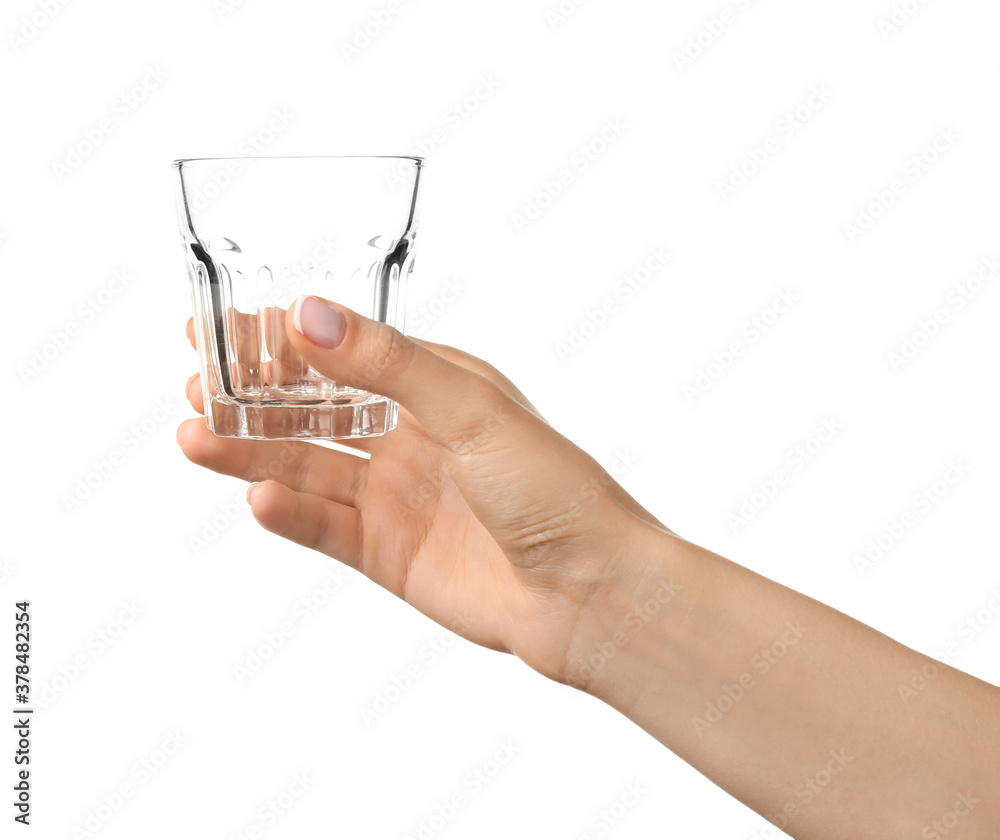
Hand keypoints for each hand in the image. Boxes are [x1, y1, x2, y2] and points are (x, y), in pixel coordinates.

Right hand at [178, 295, 671, 684]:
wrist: (588, 590)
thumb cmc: (552, 487)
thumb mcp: (470, 408)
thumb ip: (388, 364)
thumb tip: (308, 315)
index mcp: (434, 386)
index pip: (343, 351)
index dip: (281, 340)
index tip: (220, 325)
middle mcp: (410, 436)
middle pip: (313, 410)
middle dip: (252, 397)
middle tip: (195, 384)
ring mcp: (396, 495)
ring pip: (307, 466)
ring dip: (251, 452)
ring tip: (196, 438)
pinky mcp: (388, 551)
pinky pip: (325, 526)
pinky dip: (290, 512)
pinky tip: (259, 497)